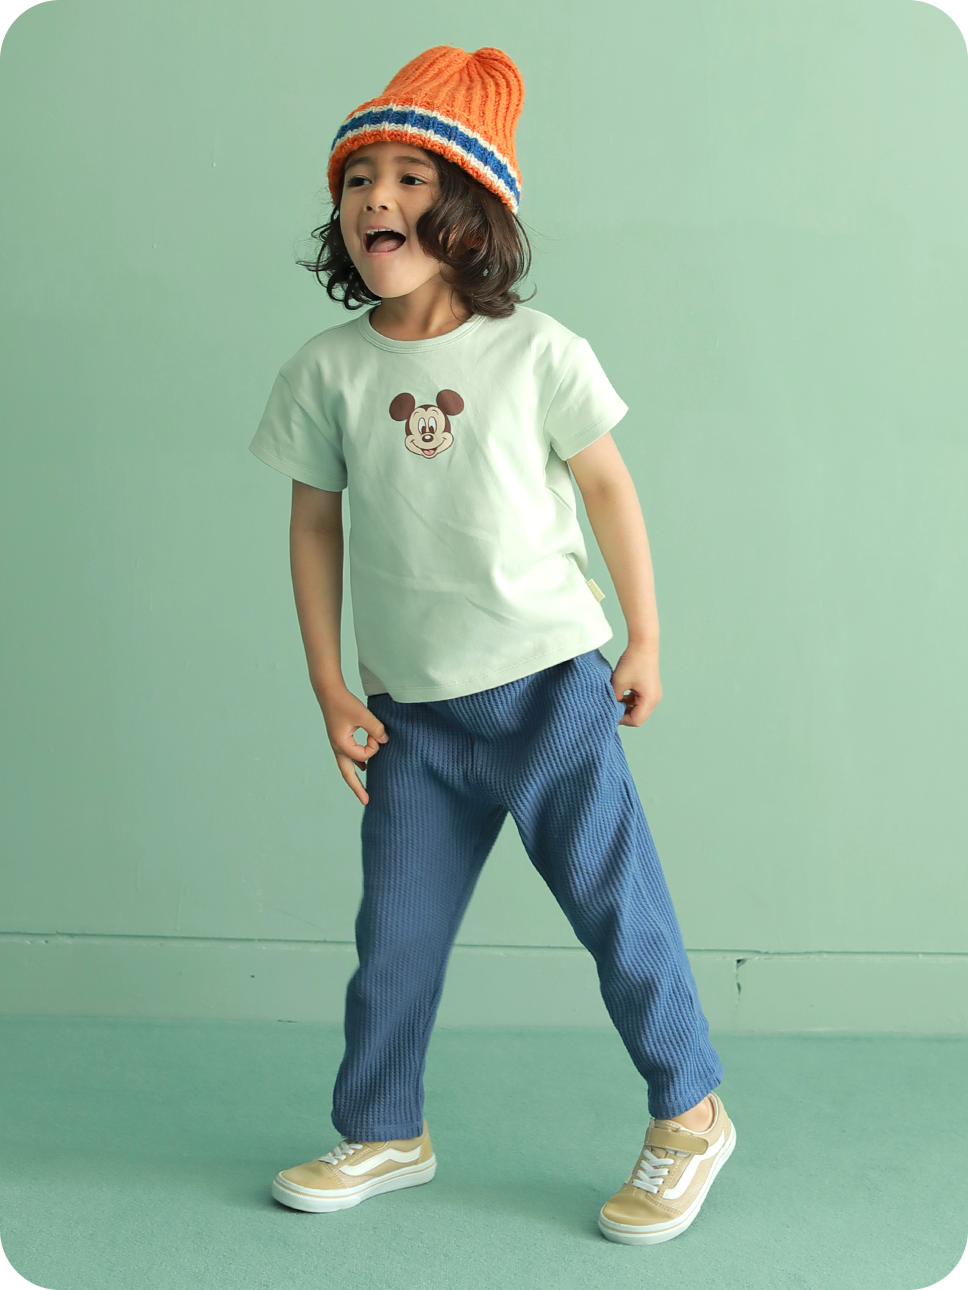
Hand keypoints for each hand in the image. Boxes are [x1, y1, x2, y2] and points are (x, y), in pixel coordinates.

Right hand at [315, 682, 388, 805]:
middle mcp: (338, 748)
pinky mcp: (340, 739)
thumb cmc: (344, 703)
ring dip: (356, 778)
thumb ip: (376, 729)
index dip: (374, 746)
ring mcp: (337, 744)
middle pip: (347, 775)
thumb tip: (385, 741)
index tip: (376, 734)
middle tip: (366, 801)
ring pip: (347, 766)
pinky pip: (349, 756)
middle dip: (357, 788)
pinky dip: (357, 763)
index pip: (363, 755)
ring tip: (363, 790)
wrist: (329, 692)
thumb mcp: (363, 715)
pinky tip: (364, 767)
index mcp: (341, 744)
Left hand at [609, 644, 661, 725]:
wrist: (643, 645)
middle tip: (610, 708)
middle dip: (624, 714)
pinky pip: (640, 700)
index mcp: (649, 700)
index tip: (609, 713)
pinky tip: (621, 693)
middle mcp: (654, 699)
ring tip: (615, 699)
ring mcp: (653, 694)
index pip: (636, 720)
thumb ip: (614, 699)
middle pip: (638, 716)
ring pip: (638, 709)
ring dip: (626, 706)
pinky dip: (630, 700)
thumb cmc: (632, 662)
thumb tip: (610, 708)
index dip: (622, 720)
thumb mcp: (618, 683)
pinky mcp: (650, 688)